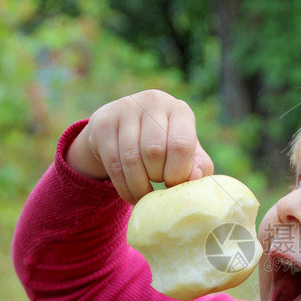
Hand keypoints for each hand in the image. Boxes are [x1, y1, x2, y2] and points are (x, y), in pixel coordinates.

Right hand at [66, 90, 213, 203]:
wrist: (124, 127)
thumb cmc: (165, 143)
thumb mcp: (186, 151)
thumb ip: (198, 165)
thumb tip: (195, 178)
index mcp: (179, 110)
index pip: (181, 143)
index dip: (178, 172)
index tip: (175, 185)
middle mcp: (152, 102)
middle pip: (154, 151)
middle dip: (157, 177)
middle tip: (159, 187)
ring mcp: (125, 110)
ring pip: (131, 159)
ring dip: (139, 187)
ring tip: (145, 197)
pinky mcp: (103, 124)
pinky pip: (114, 164)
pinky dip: (124, 187)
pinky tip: (131, 195)